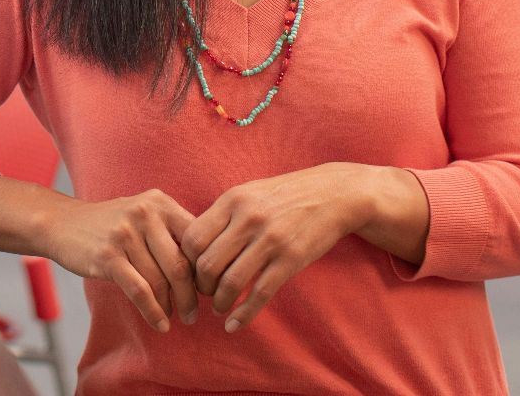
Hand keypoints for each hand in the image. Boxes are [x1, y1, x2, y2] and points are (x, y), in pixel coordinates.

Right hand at [39, 189, 199, 332]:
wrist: (61, 223)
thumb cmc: (110, 224)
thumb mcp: (143, 214)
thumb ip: (172, 232)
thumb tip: (209, 268)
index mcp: (160, 203)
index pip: (196, 240)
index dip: (206, 270)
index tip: (208, 290)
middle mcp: (145, 214)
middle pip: (180, 265)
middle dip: (191, 295)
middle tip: (195, 314)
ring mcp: (125, 234)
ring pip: (160, 281)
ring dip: (172, 307)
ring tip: (176, 319)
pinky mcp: (108, 256)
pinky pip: (139, 291)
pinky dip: (153, 312)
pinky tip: (160, 324)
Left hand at [180, 163, 375, 332]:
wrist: (332, 194)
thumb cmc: (284, 196)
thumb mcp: (248, 193)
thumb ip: (222, 216)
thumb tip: (192, 246)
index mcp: (232, 201)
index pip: (192, 239)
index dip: (186, 262)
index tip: (191, 273)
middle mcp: (248, 219)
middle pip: (207, 264)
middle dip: (201, 287)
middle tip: (205, 293)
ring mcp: (271, 240)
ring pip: (230, 282)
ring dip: (219, 303)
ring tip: (219, 308)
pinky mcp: (291, 259)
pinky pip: (260, 293)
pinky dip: (243, 314)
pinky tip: (234, 325)